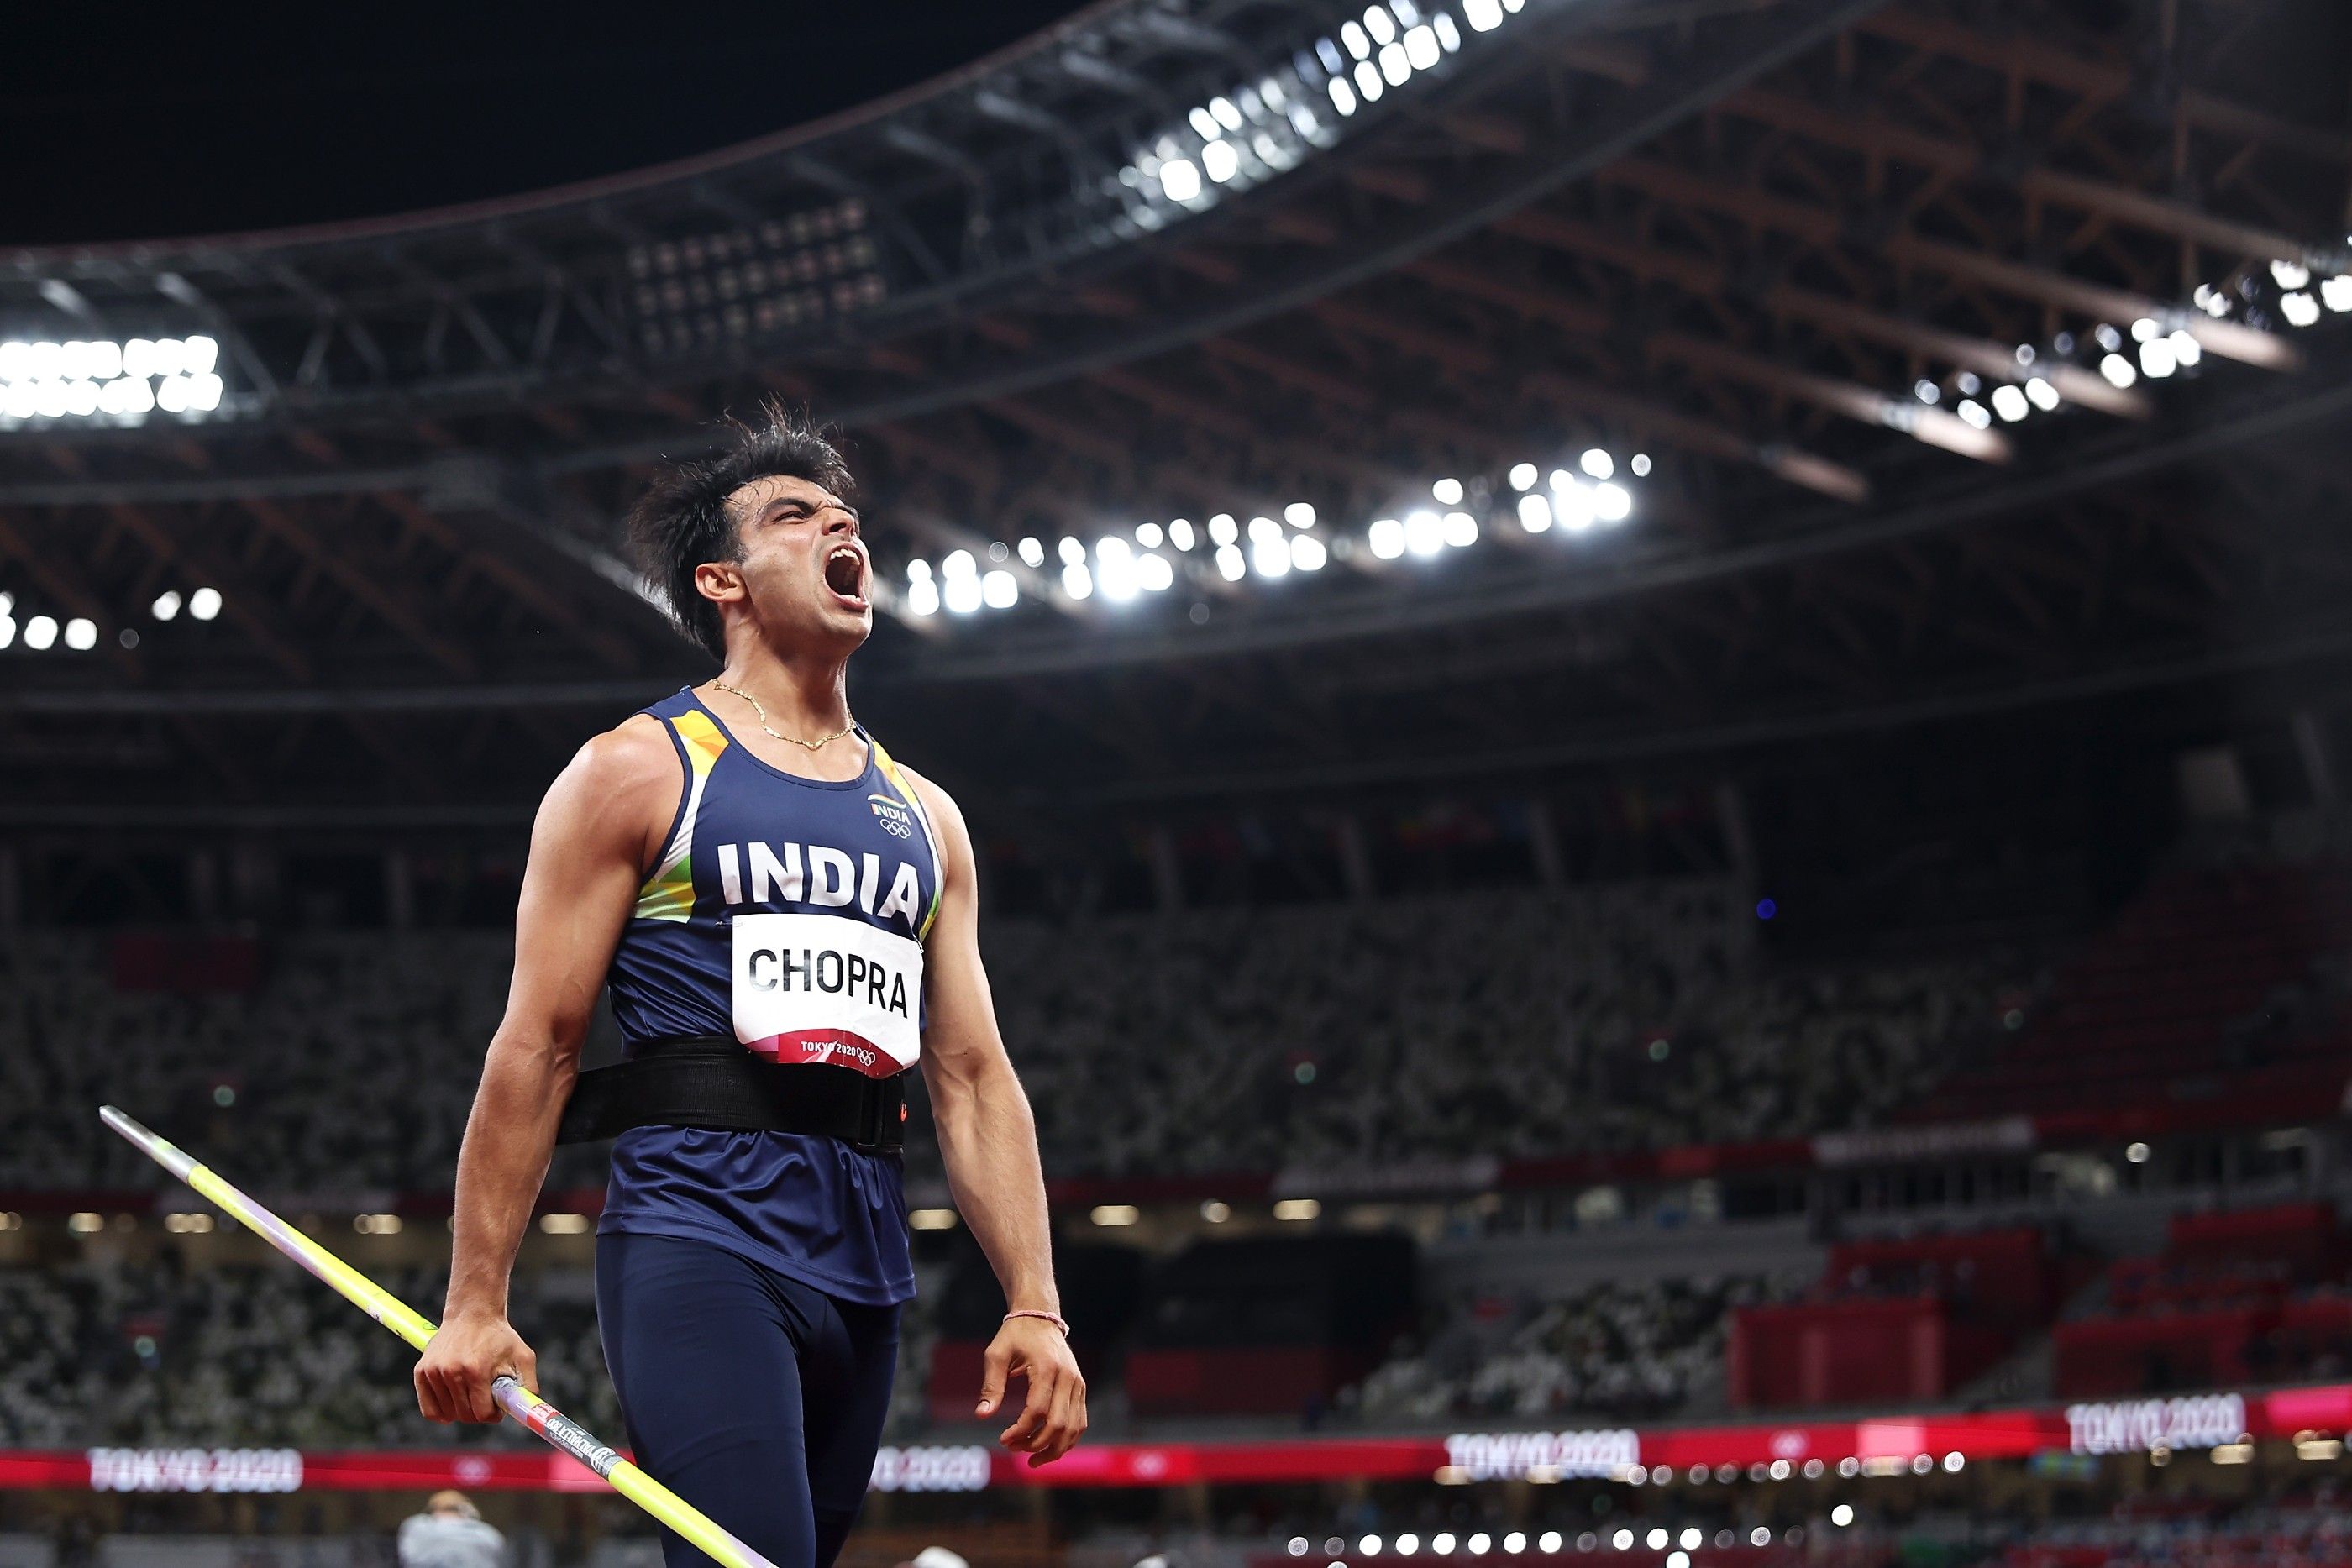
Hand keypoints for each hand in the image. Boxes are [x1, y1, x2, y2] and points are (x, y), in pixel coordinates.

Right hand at [415, 1310, 538, 1424]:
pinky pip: (429, 1409)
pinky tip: (453, 1407)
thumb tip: (524, 1414)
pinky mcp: (421, 1371)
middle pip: (465, 1415)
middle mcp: (452, 1372)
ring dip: (462, 1410)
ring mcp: (434, 1372)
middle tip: (486, 1400)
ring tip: (472, 1393)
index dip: (493, 1415)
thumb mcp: (523, 1356)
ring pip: (448, 1414)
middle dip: (479, 1413)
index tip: (497, 1407)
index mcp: (476, 1370)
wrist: (472, 1313)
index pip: (482, 1413)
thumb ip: (528, 1386)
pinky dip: (441, 1413)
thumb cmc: (499, 1337)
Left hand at [977, 1316, 1086, 1466]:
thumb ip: (991, 1385)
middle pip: (1058, 1424)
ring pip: (1073, 1429)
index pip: (1037, 1410)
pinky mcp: (1080, 1389)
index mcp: (1046, 1368)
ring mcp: (1077, 1384)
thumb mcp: (996, 1354)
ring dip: (1054, 1449)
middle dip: (1035, 1444)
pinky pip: (1079, 1422)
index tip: (1003, 1439)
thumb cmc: (1015, 1336)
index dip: (1021, 1431)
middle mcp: (1067, 1377)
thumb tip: (982, 1415)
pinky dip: (1066, 1440)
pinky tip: (1048, 1448)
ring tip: (1032, 1459)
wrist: (1040, 1318)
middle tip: (1013, 1448)